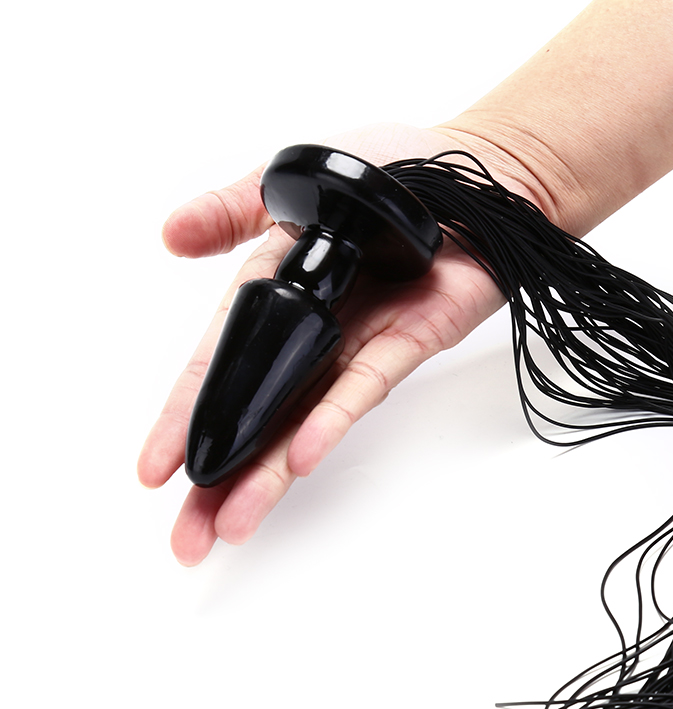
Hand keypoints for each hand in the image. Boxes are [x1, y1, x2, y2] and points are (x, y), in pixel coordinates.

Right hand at [138, 124, 529, 564]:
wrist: (481, 174)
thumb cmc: (397, 169)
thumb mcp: (293, 181)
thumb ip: (231, 209)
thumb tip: (169, 235)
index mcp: (276, 295)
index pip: (219, 368)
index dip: (185, 419)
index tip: (154, 472)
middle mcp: (312, 335)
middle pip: (255, 416)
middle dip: (218, 479)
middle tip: (187, 538)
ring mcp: (356, 348)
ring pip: (300, 422)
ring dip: (265, 475)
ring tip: (231, 526)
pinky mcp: (405, 349)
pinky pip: (360, 391)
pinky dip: (328, 423)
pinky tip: (296, 460)